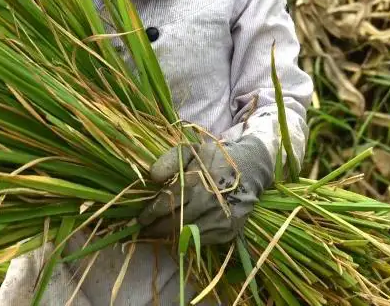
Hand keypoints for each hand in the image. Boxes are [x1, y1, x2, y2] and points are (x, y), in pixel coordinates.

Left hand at [137, 133, 273, 244]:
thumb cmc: (214, 158)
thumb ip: (169, 161)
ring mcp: (220, 219)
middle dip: (156, 228)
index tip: (139, 219)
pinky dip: (190, 238)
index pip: (165, 204)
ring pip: (187, 235)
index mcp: (195, 182)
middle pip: (173, 223)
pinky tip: (181, 232)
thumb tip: (152, 177)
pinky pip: (203, 240)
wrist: (250, 168)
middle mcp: (208, 203)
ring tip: (159, 233)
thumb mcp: (191, 150)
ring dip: (170, 236)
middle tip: (144, 231)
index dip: (149, 214)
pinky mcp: (229, 231)